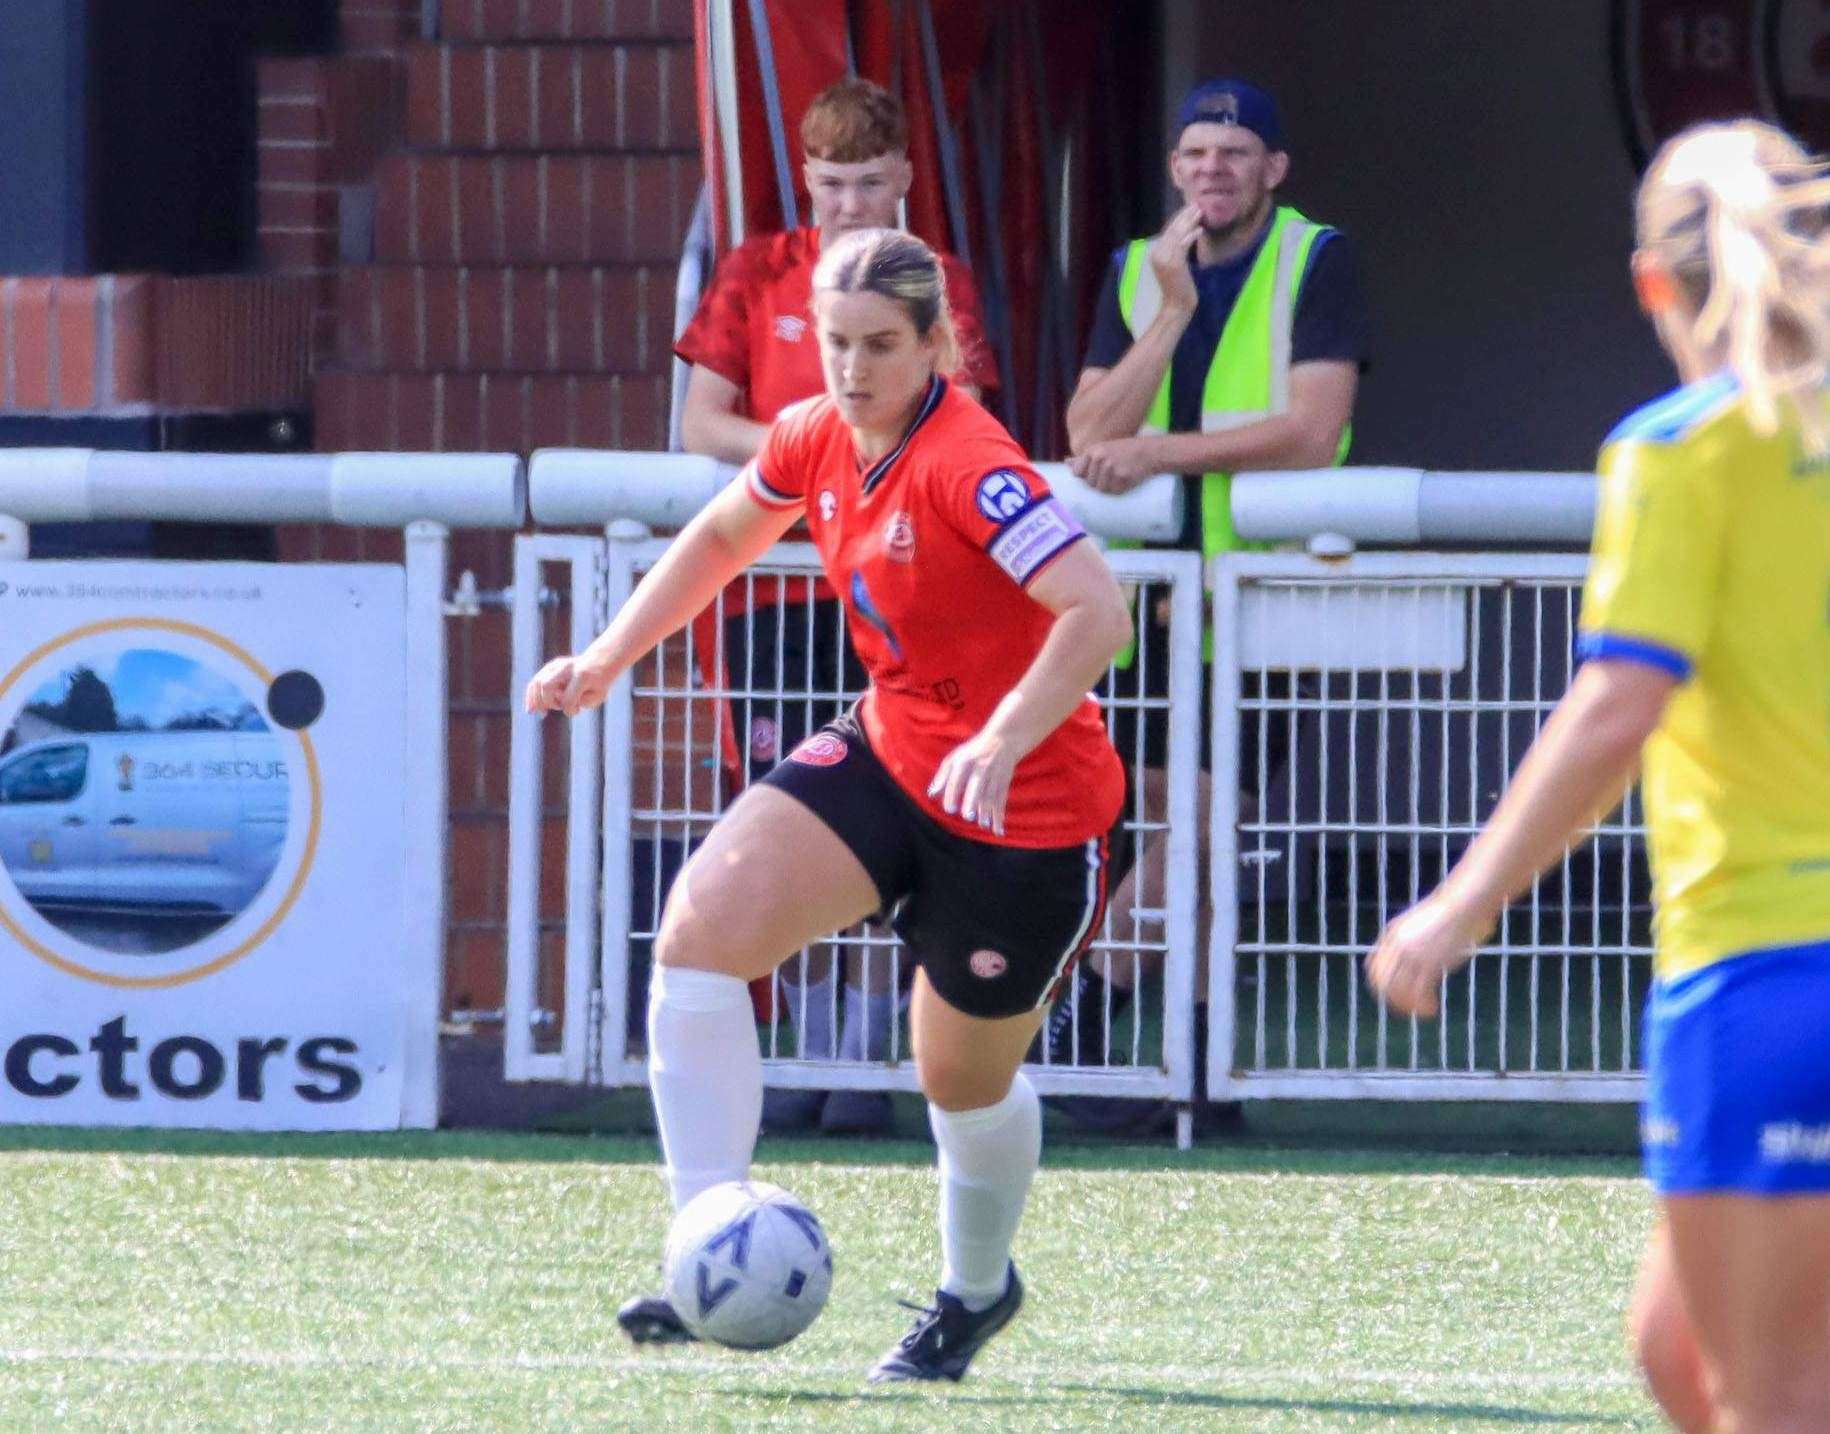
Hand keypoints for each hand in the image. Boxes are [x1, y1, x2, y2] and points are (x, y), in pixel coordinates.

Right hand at [524, 649, 615, 717]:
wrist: (599, 661)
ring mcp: (557, 664)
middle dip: (548, 701)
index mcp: (581, 675)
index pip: (568, 698)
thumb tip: (557, 700)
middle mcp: (566, 667)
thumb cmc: (599, 683)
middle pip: (546, 685)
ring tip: (535, 712)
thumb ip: (580, 701)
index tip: (577, 710)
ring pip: (537, 681)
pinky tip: (530, 708)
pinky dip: (531, 695)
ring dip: (534, 699)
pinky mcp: (551, 666)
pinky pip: (536, 680)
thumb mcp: (597, 696)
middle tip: (557, 708)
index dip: (570, 709)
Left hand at [928, 728, 1019, 836]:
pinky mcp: (1004, 782)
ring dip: (988, 810)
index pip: (957, 778)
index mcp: (965, 761)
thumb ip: (943, 776)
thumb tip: (931, 794)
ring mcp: (994, 774)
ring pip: (991, 794)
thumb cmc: (973, 753)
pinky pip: (1002, 801)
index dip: (952, 793)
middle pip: (977, 785)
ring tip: (983, 824)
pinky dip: (1000, 816)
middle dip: (973, 800)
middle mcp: (980, 767)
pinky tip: (998, 830)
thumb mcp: (956, 758)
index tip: (950, 810)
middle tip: (968, 816)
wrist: (1002, 740)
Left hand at [1068, 436, 1160, 494]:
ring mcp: (1110, 468)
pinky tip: (1126, 479)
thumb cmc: (1124, 451)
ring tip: (1119, 476)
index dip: (1085, 476)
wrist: (1148, 452)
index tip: (1095, 474)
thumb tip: (1066, 462)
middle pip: (1089, 483)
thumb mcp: (1102, 449)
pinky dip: (1119, 489)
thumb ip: (1084, 457)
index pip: (1077, 472)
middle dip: (1099, 482)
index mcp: (1093, 451)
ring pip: (1101, 489)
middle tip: (1112, 473)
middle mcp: (1100, 458)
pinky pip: (1114, 492)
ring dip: (1109, 487)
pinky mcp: (1121, 478)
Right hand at [1147, 205, 1201, 314]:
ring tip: (1199, 212)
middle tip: (1196, 204)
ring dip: (1189, 222)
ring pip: (1177, 235)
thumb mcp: (1175, 266)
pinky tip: (1200, 230)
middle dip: (1184, 216)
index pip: (1168, 231)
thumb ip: (1176, 251)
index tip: (1189, 209)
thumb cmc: (1178, 288)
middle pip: (1172, 230)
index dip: (1178, 218)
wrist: (1176, 305)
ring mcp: (1165, 259)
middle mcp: (1157, 254)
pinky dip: (1191, 236)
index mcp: (1155, 253)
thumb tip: (1185, 235)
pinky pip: (1183, 245)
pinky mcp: (1174, 264)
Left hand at [1364, 895, 1488, 1018]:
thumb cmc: (1450, 912)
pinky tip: (1432, 1009)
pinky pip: (1419, 993)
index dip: (1380, 985)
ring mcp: (1412, 955)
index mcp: (1391, 935)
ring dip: (1410, 1005)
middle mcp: (1397, 946)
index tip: (1392, 995)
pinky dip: (1423, 1006)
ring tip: (1423, 1011)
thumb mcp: (1419, 923)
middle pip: (1383, 983)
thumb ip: (1412, 939)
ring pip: (1399, 991)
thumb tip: (1415, 954)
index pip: (1373, 967)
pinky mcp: (1429, 964)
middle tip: (1407, 1009)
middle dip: (1393, 1000)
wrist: (1463, 904)